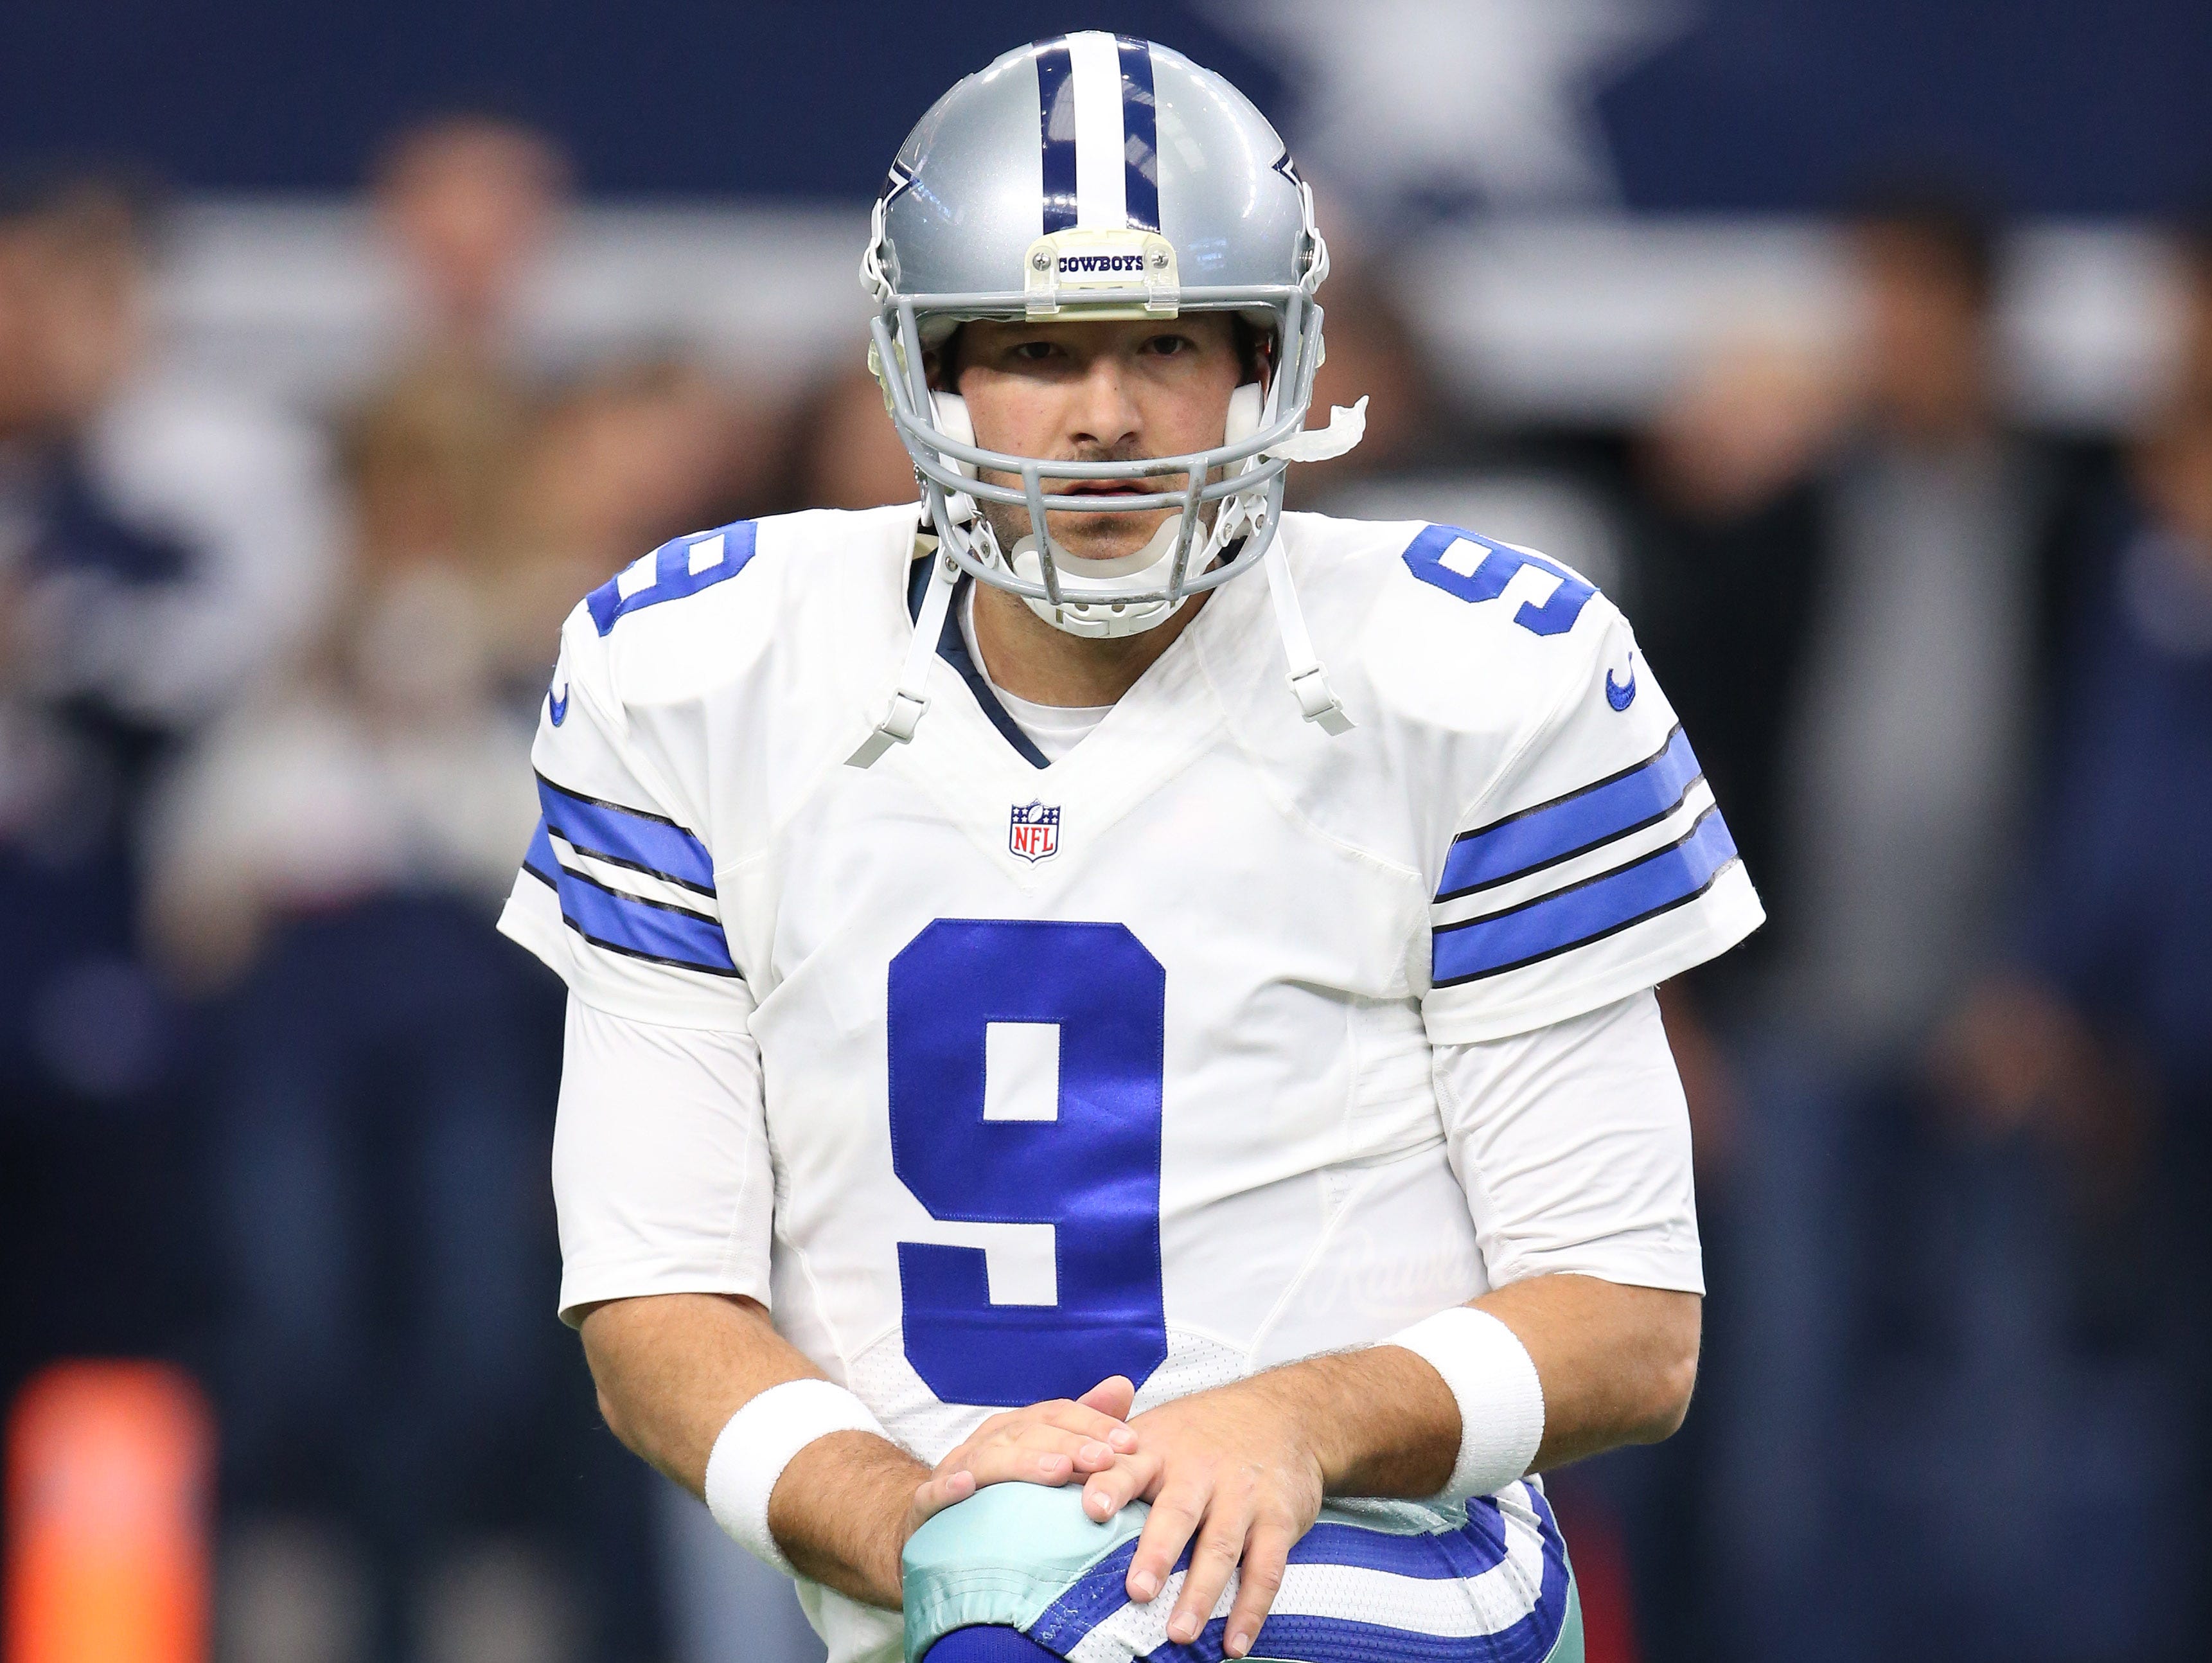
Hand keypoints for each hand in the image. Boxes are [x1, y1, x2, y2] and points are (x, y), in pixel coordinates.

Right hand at [907, 1375, 1139, 1526]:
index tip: (1131, 1443)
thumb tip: (1123, 1384)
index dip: (1095, 1424)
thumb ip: (1084, 1423)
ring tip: (1058, 1471)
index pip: (1059, 1414)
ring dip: (1024, 1463)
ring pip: (990, 1460)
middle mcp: (989, 1441)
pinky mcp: (927, 1504)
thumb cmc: (1004, 1485)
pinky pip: (933, 1494)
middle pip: (1031, 1434)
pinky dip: (948, 1488)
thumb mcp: (1046, 1453)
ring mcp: (956, 1469)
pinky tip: (966, 1487)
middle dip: (1070, 1444)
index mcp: (1019, 1427)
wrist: (935, 1520)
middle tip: (1105, 1460)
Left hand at [1077, 1378, 1325, 1659]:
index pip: (1127, 1466)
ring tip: (1180, 1633)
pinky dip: (1251, 1609)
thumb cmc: (1201, 1432)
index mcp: (1159, 1450)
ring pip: (1220, 1547)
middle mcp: (1200, 1472)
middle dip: (1157, 1552)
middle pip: (1177, 1513)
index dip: (1110, 1485)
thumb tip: (1045, 1475)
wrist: (1285, 1413)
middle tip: (1137, 1591)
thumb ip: (1108, 1455)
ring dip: (1201, 1593)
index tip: (1092, 1507)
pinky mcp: (1278, 1519)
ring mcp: (1242, 1496)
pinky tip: (1235, 1644)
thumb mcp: (1156, 1429)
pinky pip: (1266, 1569)